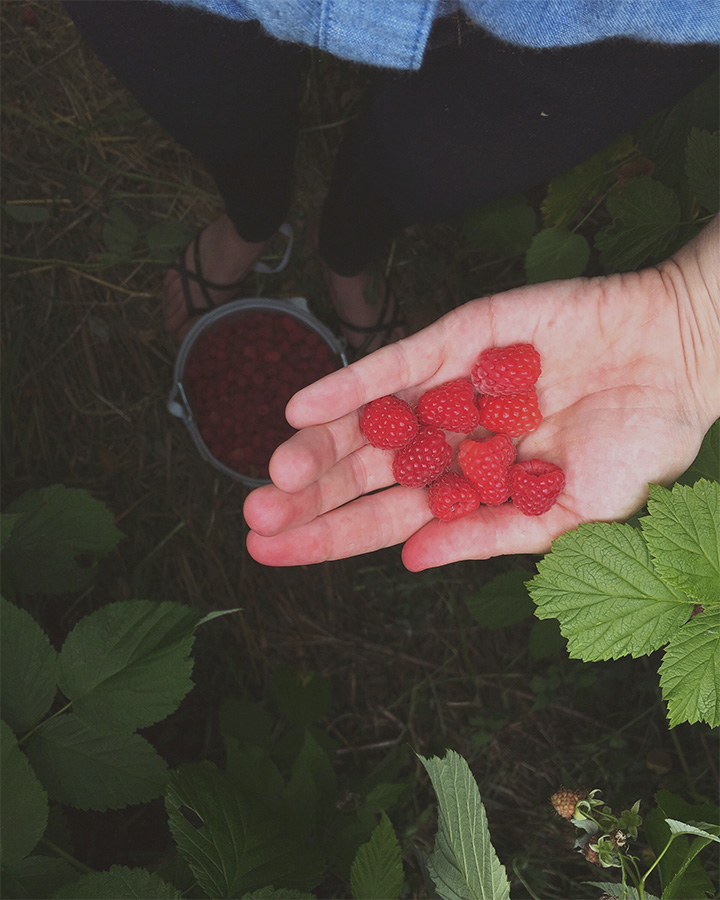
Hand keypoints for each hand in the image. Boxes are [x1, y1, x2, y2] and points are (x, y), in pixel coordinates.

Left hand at [244, 221, 718, 569]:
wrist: (678, 360)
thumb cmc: (639, 445)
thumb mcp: (569, 512)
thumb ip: (490, 534)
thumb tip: (412, 560)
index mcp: (472, 485)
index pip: (386, 517)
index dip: (330, 535)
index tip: (271, 552)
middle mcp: (449, 438)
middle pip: (363, 472)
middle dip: (309, 496)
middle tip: (255, 515)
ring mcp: (449, 387)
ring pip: (367, 420)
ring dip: (319, 445)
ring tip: (275, 472)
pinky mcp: (458, 338)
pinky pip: (394, 363)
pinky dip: (349, 385)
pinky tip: (301, 409)